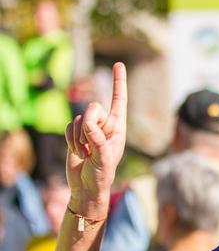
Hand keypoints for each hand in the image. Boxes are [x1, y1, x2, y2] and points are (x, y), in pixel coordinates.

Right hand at [64, 63, 127, 217]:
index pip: (119, 100)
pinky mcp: (75, 133)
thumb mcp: (104, 159)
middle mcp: (105, 125)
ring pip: (79, 119)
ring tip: (86, 154)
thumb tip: (89, 125)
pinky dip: (70, 140)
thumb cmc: (101, 174)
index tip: (118, 64)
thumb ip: (98, 140)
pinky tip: (78, 153)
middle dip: (89, 127)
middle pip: (93, 108)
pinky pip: (68, 126)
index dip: (118, 82)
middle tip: (91, 148)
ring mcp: (90, 129)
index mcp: (118, 127)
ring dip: (79, 139)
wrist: (86, 186)